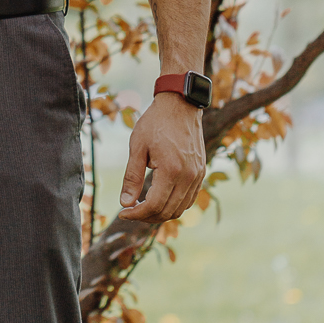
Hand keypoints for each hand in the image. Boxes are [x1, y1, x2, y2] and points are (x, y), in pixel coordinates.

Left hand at [119, 93, 205, 224]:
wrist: (180, 105)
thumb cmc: (155, 123)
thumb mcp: (137, 147)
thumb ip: (131, 177)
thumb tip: (125, 203)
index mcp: (171, 170)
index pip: (154, 205)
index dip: (136, 214)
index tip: (122, 212)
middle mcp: (189, 176)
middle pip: (168, 212)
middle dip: (146, 216)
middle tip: (130, 211)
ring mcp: (198, 175)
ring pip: (180, 209)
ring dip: (160, 214)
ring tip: (142, 207)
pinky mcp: (201, 172)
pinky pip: (188, 199)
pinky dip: (173, 205)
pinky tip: (158, 199)